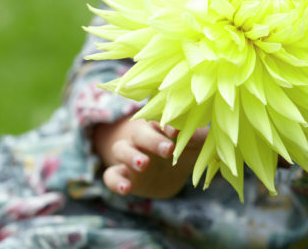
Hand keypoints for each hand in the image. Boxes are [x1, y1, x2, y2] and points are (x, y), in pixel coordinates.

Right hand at [93, 116, 208, 198]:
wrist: (173, 174)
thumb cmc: (185, 149)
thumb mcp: (196, 143)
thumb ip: (197, 136)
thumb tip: (192, 133)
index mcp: (159, 124)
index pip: (159, 118)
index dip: (167, 124)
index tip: (177, 132)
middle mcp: (142, 136)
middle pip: (140, 132)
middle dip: (153, 140)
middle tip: (168, 150)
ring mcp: (130, 155)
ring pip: (120, 149)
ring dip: (130, 156)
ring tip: (144, 164)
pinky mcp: (124, 174)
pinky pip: (111, 175)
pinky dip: (115, 181)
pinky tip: (126, 188)